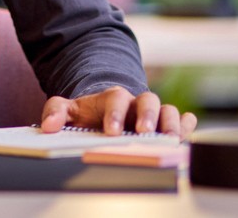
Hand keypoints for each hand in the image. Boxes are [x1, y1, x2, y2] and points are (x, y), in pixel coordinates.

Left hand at [39, 85, 196, 138]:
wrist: (105, 112)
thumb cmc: (89, 114)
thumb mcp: (70, 110)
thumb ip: (56, 112)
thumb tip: (49, 125)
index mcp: (113, 98)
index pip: (116, 99)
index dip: (115, 114)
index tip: (112, 131)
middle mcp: (137, 103)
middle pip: (148, 100)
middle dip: (147, 116)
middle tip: (144, 132)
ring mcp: (154, 114)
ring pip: (168, 110)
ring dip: (171, 123)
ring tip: (170, 139)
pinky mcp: (166, 125)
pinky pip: (183, 121)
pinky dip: (187, 125)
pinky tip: (187, 131)